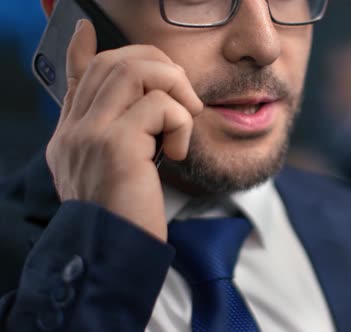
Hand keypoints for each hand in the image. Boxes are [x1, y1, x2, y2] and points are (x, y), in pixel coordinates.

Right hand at [46, 20, 202, 241]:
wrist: (113, 254)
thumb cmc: (124, 218)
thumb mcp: (113, 175)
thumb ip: (119, 139)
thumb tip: (142, 111)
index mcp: (72, 136)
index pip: (77, 78)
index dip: (84, 49)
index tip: (86, 28)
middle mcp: (75, 130)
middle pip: (113, 62)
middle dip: (159, 65)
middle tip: (182, 94)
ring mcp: (90, 134)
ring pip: (135, 71)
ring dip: (174, 86)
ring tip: (186, 117)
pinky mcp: (116, 145)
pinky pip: (160, 106)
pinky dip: (182, 122)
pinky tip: (179, 151)